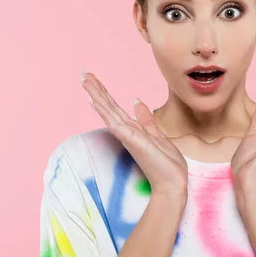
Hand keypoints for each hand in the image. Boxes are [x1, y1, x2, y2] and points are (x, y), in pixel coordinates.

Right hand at [81, 70, 187, 198]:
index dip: (104, 93)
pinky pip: (116, 123)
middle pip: (108, 107)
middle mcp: (127, 131)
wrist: (173, 182)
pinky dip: (105, 112)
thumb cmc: (166, 164)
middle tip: (83, 74)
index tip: (93, 79)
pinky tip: (96, 101)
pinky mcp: (132, 141)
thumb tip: (137, 102)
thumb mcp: (157, 135)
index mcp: (132, 129)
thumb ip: (146, 120)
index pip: (115, 107)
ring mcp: (128, 136)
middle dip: (96, 90)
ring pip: (109, 112)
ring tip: (86, 82)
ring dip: (97, 96)